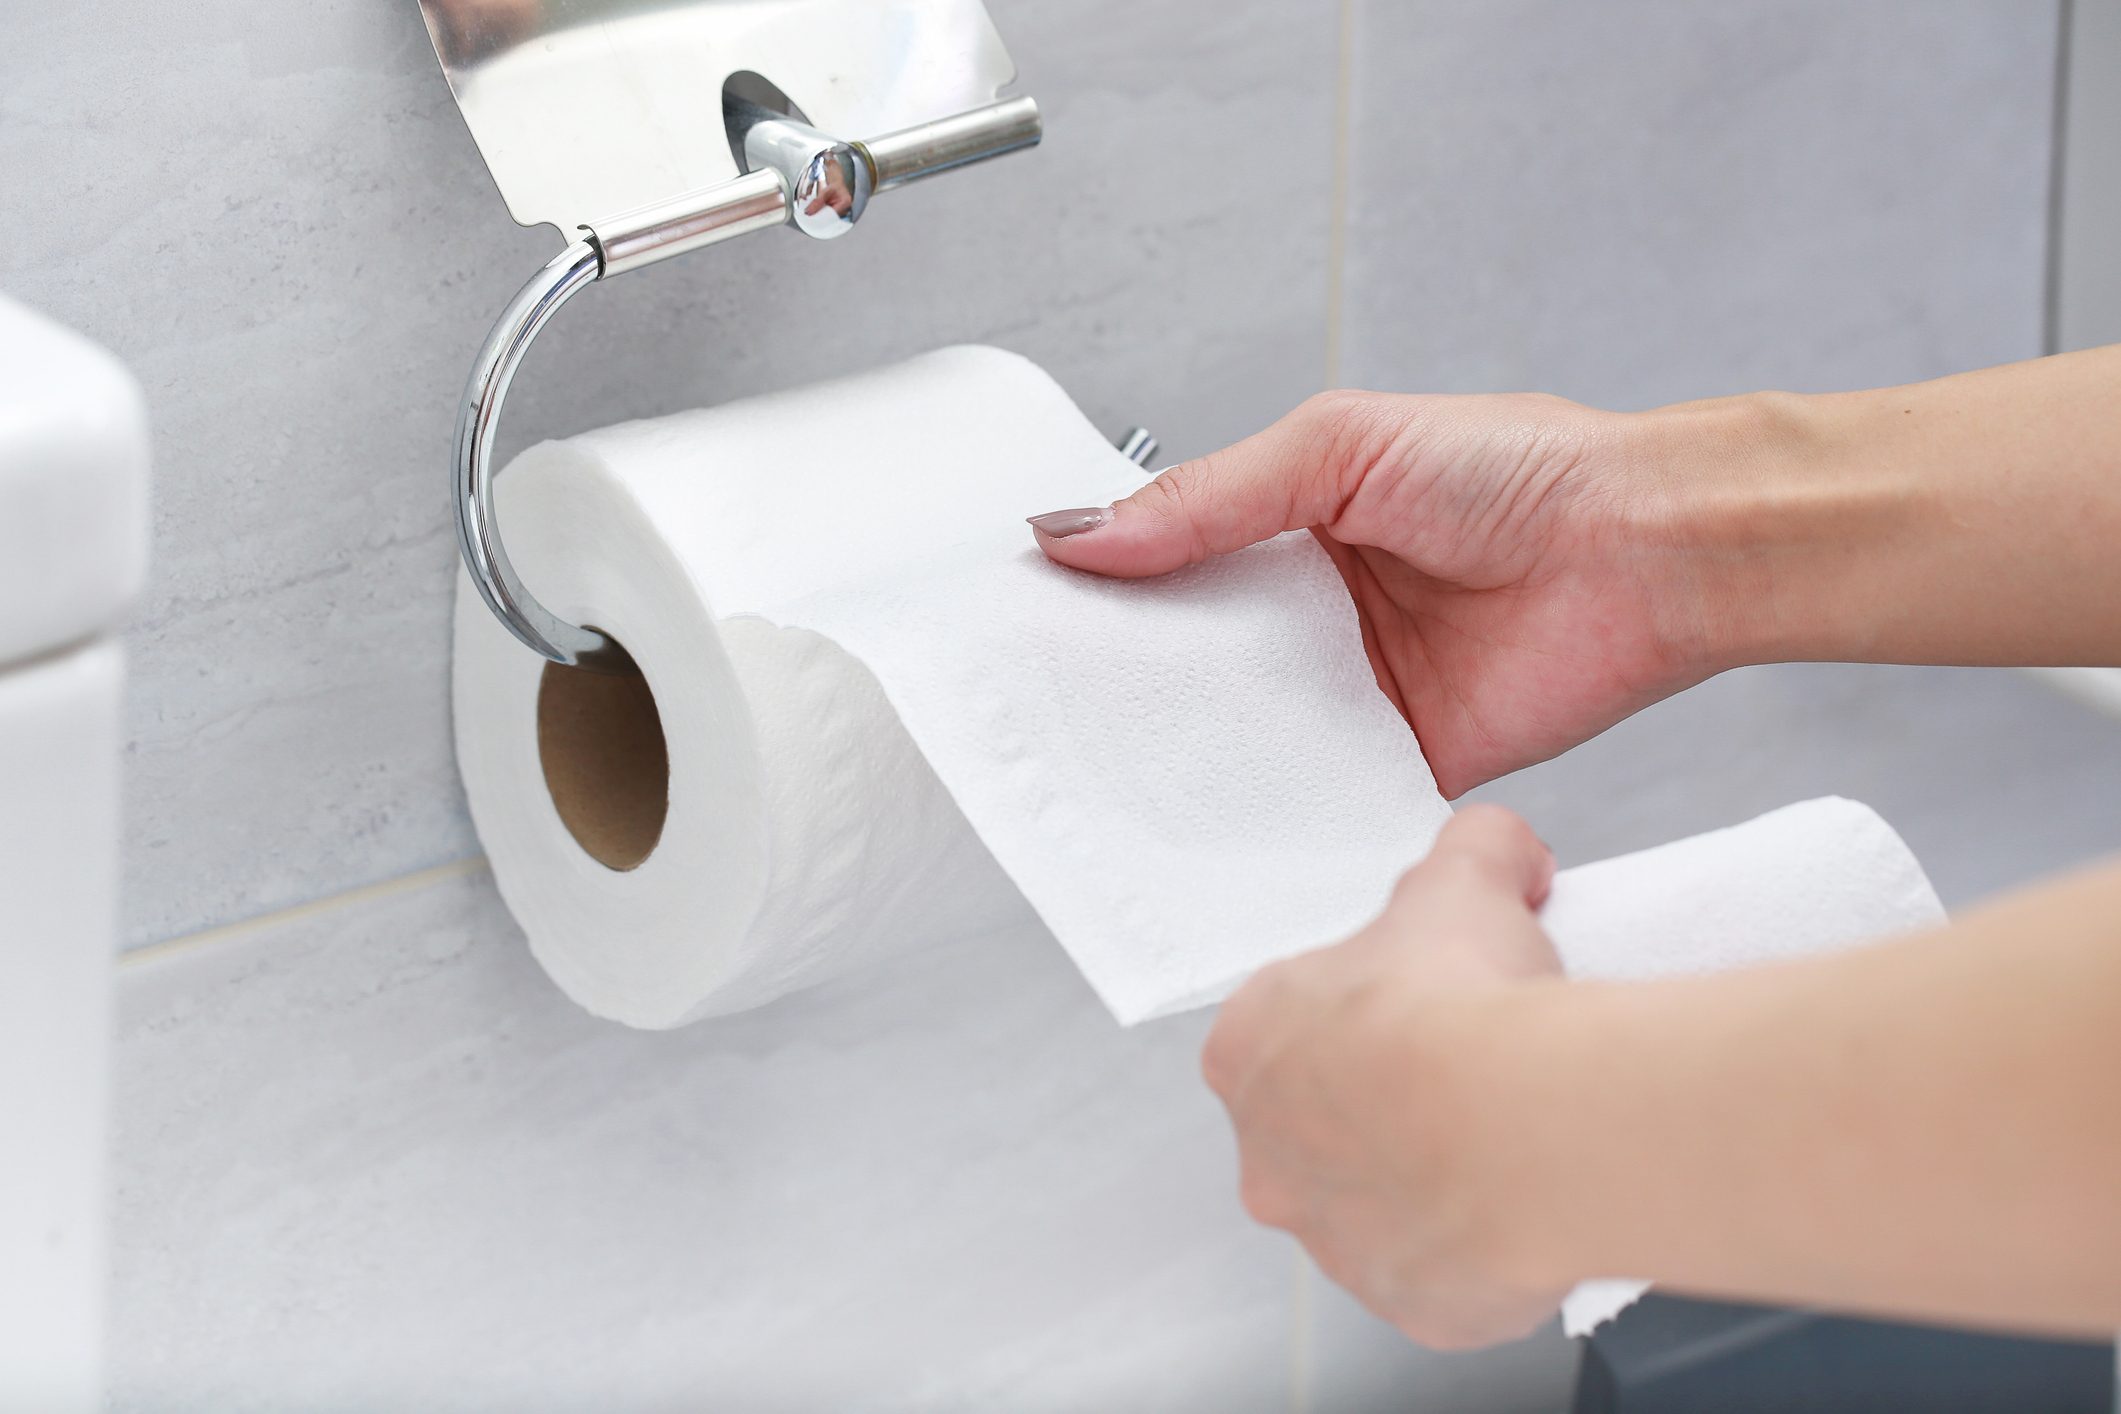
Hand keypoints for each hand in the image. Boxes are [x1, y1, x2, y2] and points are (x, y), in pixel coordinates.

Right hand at [1031, 390, 1734, 795]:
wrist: (1649, 550)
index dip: (1102, 591)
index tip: (1024, 621)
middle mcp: (1316, 614)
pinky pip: (1321, 794)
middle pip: (1196, 658)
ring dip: (1189, 750)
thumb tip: (1082, 533)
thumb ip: (1210, 500)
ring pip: (1246, 732)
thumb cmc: (1520, 469)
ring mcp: (1355, 690)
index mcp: (1292, 527)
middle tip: (1041, 713)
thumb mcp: (1338, 450)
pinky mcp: (1403, 761)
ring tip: (1103, 776)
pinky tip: (1213, 824)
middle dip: (1127, 685)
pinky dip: (1276, 809)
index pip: (1171, 564)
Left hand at [1202, 806, 1568, 1348]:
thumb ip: (1473, 848)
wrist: (1528, 1121)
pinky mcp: (1406, 1301)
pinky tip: (1526, 1202)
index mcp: (1248, 1049)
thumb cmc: (1463, 1006)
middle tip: (1470, 1072)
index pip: (1288, 1027)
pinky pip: (1443, 1273)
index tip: (1422, 1006)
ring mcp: (1332, 1241)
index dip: (1361, 1011)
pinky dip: (1480, 1245)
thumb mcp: (1465, 877)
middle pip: (1324, 1124)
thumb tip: (1503, 851)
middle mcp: (1267, 1155)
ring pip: (1380, 1205)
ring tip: (1509, 1138)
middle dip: (1388, 1101)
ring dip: (1430, 1177)